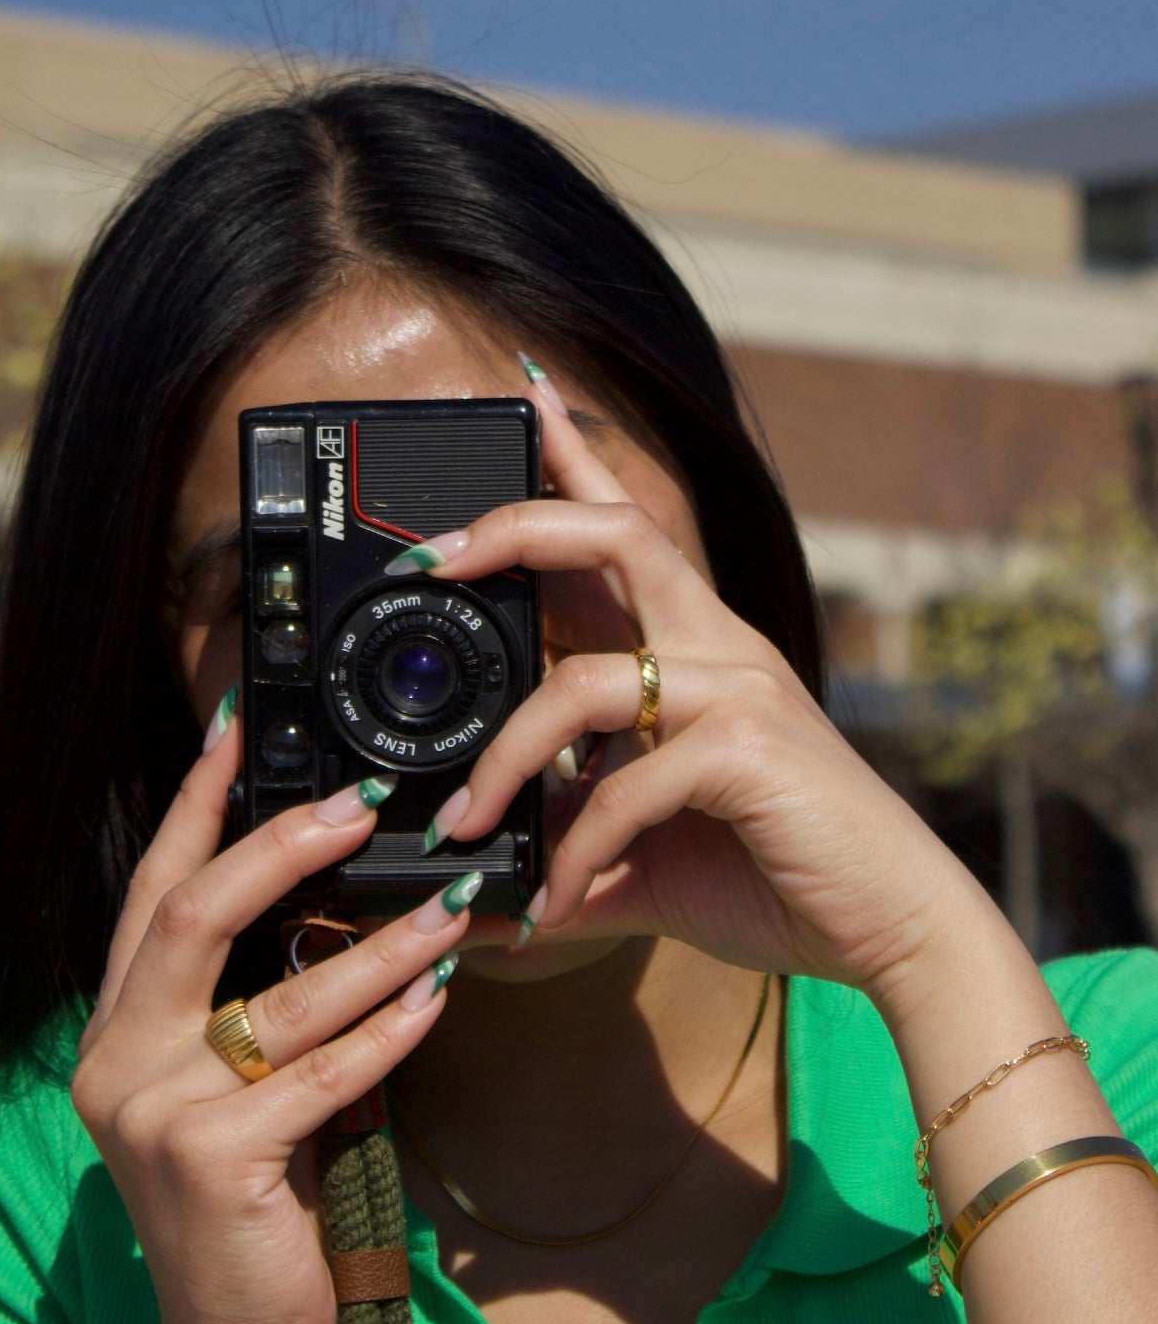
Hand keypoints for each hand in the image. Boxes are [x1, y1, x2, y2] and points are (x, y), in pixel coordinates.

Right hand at [71, 726, 475, 1323]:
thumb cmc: (257, 1204)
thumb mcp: (239, 1088)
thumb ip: (258, 1003)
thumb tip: (342, 899)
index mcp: (119, 1028)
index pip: (155, 889)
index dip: (198, 803)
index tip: (242, 725)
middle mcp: (117, 1060)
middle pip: (193, 914)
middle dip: (280, 843)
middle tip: (363, 800)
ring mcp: (153, 1113)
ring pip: (280, 996)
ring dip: (379, 942)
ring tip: (452, 901)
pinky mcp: (214, 1160)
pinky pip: (324, 1073)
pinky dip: (390, 1030)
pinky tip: (439, 993)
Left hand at [416, 381, 994, 1001]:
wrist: (891, 924)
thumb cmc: (778, 873)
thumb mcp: (651, 856)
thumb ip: (573, 851)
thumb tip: (488, 887)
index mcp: (698, 650)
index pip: (628, 527)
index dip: (573, 457)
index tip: (519, 399)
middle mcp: (720, 649)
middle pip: (618, 534)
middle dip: (514, 529)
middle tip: (431, 560)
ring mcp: (740, 691)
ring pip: (585, 679)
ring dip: (505, 759)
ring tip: (463, 829)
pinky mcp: (752, 750)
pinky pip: (626, 786)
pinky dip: (575, 850)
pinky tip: (553, 903)